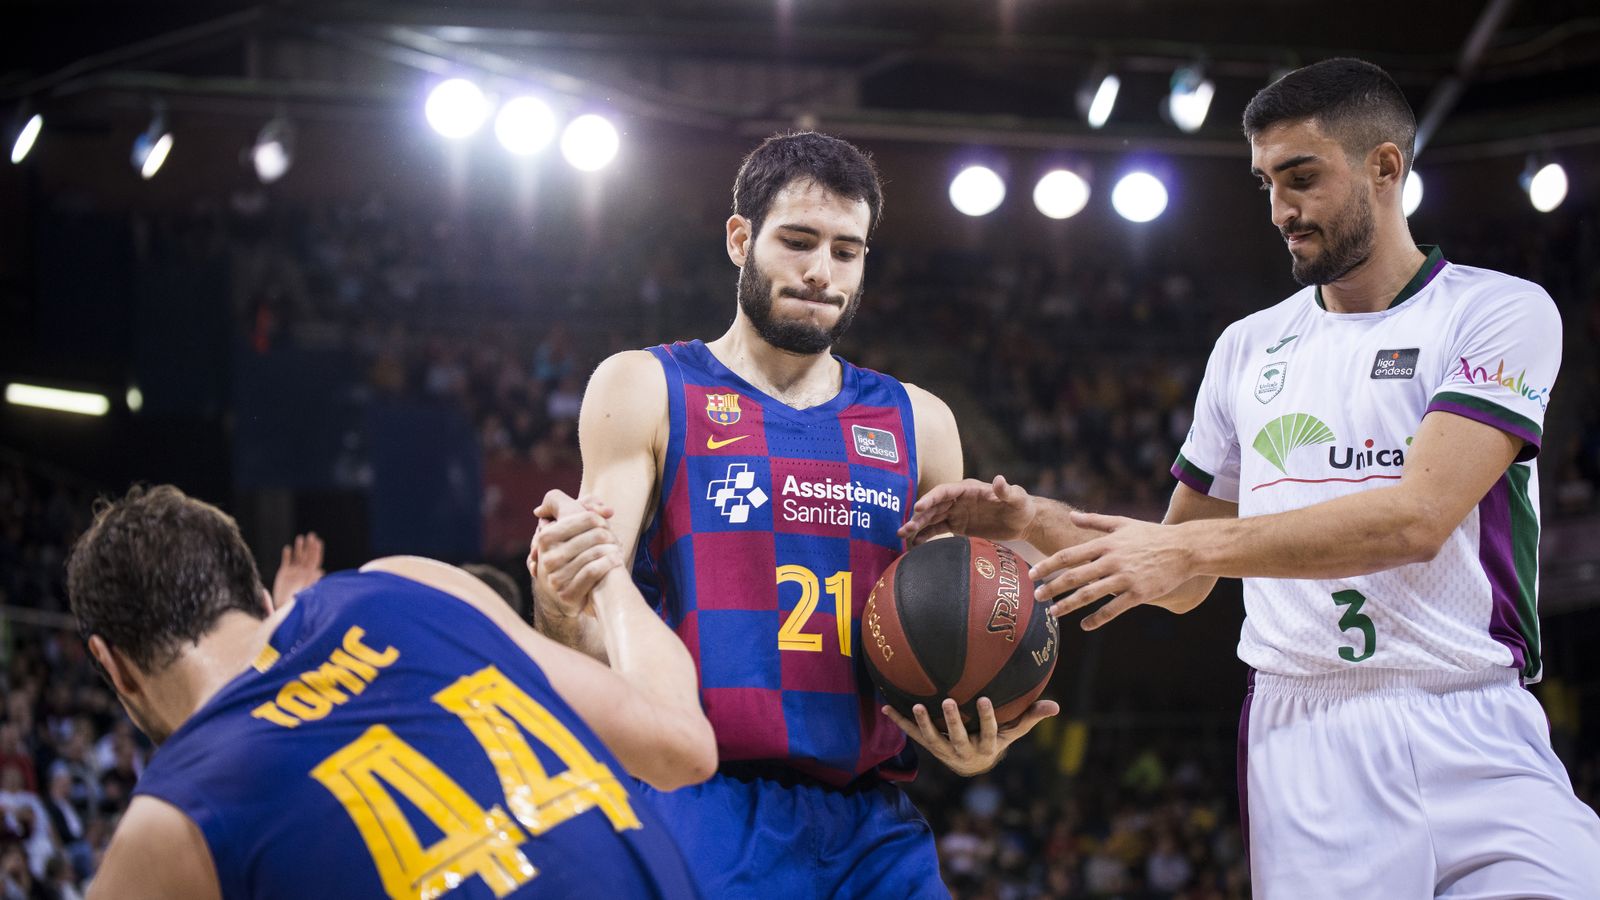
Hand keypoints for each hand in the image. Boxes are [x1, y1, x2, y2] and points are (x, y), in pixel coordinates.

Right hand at [271, 532, 323, 607]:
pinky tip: (288, 548)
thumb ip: (312, 580)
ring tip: (300, 538)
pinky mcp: (284, 573)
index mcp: (310, 575)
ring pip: (297, 556)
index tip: (318, 542)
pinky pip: (286, 561)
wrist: (284, 608)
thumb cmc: (297, 601)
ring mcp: (294, 571)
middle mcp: (303, 571)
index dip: (317, 551)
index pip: (315, 560)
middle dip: (309, 546)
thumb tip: (321, 571)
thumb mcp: (306, 590)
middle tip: (311, 535)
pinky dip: (287, 555)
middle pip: (307, 556)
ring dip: (299, 548)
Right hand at [529, 489, 621, 619]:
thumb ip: (583, 506)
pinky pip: (592, 571)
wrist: (562, 591)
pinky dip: (608, 563)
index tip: (605, 524)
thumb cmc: (569, 552)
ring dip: (612, 550)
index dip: (600, 519)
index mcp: (546, 537)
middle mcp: (548, 557)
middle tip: (615, 539)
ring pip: (594, 554)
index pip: (586, 517)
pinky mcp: (567, 593)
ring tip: (618, 549)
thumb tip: (606, 510)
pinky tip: (616, 560)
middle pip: (594, 535)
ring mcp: (556, 577)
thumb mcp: (567, 526)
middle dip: (609, 536)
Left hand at [882, 697, 1057, 776]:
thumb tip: (1055, 706)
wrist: (972, 765)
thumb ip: (1030, 718)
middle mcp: (964, 752)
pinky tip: (886, 706)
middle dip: (951, 722)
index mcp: (986, 746)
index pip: (989, 733)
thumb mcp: (1013, 733)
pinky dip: (900, 722)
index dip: (987, 718)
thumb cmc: (995, 741)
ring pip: (933, 741)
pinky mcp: (930, 746)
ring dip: (923, 724)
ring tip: (917, 707)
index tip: (983, 699)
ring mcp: (944, 751)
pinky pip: (913, 736)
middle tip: (947, 702)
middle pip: (957, 739)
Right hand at [898, 475, 1035, 545]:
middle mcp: (958, 500)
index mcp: (968, 489)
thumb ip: (1007, 491)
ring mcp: (956, 513)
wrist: (1023, 521)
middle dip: (918, 516)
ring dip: (917, 525)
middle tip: (904, 528)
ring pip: (932, 518)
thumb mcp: (1017, 498)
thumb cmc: (1021, 506)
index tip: (917, 507)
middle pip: (933, 506)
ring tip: (902, 535)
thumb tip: (999, 479)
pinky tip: (914, 544)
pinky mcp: (958, 526)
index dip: (930, 498)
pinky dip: (926, 536)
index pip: (944, 491)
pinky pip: (938, 530)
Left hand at [1031, 512, 1195, 629]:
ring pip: (1090, 594)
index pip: (1069, 555)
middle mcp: (1112, 560)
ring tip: (1053, 612)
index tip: (1032, 573)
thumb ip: (1094, 521)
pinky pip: (1113, 610)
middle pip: (1074, 576)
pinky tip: (1084, 626)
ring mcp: (1125, 578)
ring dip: (1068, 604)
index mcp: (1106, 543)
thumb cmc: (1151, 535)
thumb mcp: (1122, 523)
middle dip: (1052, 587)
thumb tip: (1071, 516)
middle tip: (1036, 596)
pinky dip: (1097, 619)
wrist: (1185, 548)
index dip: (1048, 565)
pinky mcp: (1139, 594)